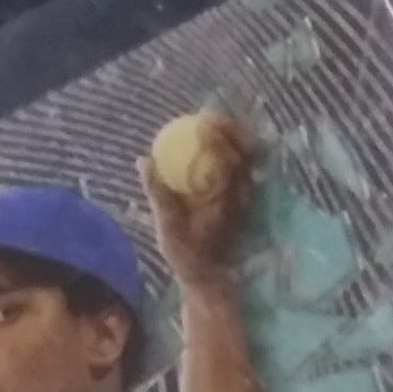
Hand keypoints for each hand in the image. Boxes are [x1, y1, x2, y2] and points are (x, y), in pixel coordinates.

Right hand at [143, 110, 259, 279]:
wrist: (208, 274)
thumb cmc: (186, 252)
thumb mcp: (167, 224)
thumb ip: (157, 192)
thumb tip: (143, 160)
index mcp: (227, 198)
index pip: (231, 159)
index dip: (219, 137)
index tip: (200, 124)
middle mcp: (243, 195)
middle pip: (248, 152)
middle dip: (231, 129)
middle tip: (206, 117)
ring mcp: (246, 196)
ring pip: (248, 158)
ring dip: (233, 137)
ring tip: (208, 123)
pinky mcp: (242, 199)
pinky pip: (241, 166)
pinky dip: (230, 150)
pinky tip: (209, 143)